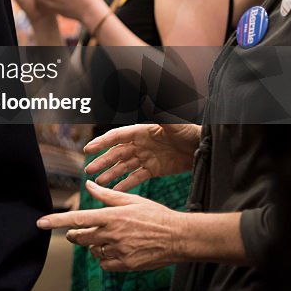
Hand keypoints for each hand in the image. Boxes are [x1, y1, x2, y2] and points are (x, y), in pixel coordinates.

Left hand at [36, 181, 184, 270]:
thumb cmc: (156, 215)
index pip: (77, 219)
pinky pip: (105, 263)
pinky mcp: (126, 264)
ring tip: (103, 239)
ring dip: (92, 246)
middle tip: (77, 233)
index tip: (40, 223)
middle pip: (80, 238)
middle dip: (74, 235)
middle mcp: (112, 234)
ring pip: (92, 251)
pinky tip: (112, 250)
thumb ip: (106, 195)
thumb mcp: (131, 200)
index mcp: (111, 216)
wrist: (179, 237)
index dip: (57, 221)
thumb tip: (87, 185)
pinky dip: (104, 258)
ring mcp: (119, 251)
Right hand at [83, 124, 199, 190]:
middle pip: (116, 153)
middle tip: (89, 170)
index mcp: (140, 132)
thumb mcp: (173, 124)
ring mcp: (145, 157)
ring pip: (123, 166)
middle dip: (102, 161)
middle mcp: (139, 144)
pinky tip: (116, 190)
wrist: (202, 147)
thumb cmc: (188, 131)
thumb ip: (159, 114)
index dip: (101, 142)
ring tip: (99, 182)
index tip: (88, 149)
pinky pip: (136, 178)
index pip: (116, 137)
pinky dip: (126, 184)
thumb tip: (149, 100)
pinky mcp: (154, 170)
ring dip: (110, 174)